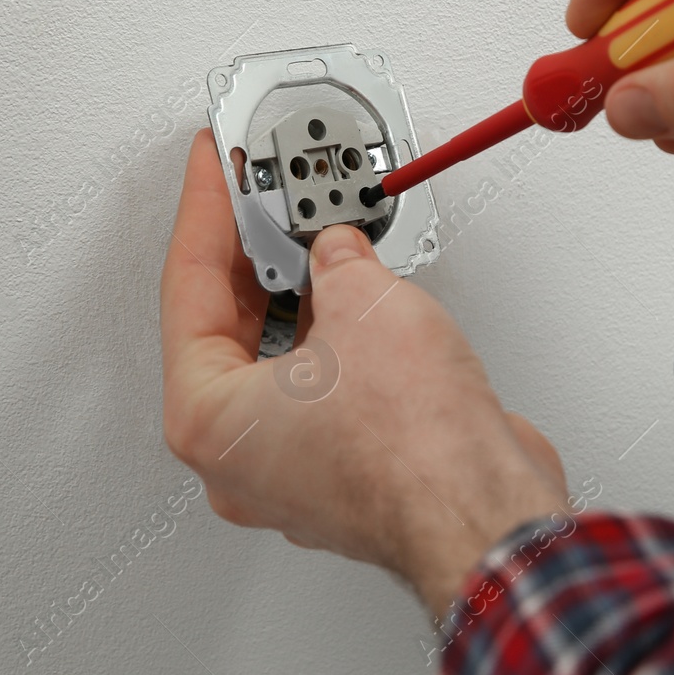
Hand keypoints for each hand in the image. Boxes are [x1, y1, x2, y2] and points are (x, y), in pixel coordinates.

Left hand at [160, 131, 566, 614]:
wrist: (485, 510)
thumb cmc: (412, 447)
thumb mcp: (362, 302)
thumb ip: (334, 259)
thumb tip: (337, 249)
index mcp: (207, 418)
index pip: (188, 285)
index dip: (208, 209)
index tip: (213, 164)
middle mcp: (239, 456)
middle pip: (229, 327)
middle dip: (256, 254)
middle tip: (263, 194)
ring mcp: (293, 471)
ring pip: (283, 362)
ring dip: (303, 297)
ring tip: (318, 236)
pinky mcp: (349, 475)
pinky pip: (329, 391)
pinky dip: (342, 342)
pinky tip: (366, 299)